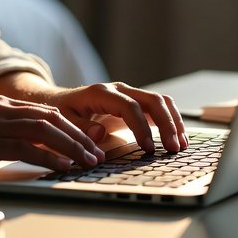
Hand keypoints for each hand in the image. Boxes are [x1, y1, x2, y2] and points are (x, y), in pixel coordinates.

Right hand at [0, 95, 104, 172]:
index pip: (45, 111)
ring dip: (71, 146)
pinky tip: (62, 166)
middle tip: (97, 153)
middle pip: (52, 118)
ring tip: (88, 161)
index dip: (70, 126)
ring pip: (45, 131)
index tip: (87, 142)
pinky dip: (49, 157)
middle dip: (79, 136)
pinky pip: (26, 148)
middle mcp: (1, 109)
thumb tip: (21, 150)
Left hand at [40, 82, 188, 153]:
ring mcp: (128, 94)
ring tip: (180, 145)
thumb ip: (79, 128)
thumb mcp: (61, 120)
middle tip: (173, 148)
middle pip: (151, 100)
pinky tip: (177, 137)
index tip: (148, 148)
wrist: (57, 100)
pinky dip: (170, 120)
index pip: (129, 107)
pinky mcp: (134, 103)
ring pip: (159, 101)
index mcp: (101, 93)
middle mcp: (119, 90)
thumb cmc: (60, 112)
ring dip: (173, 121)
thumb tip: (100, 133)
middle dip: (166, 124)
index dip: (141, 127)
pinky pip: (158, 107)